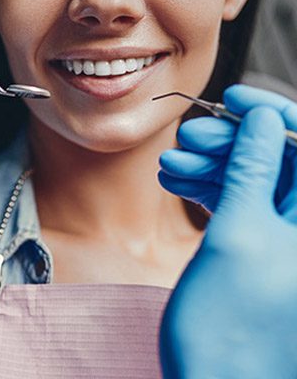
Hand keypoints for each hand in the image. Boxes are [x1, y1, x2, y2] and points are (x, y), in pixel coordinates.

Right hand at [158, 95, 296, 376]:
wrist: (210, 378)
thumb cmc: (228, 320)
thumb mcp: (239, 234)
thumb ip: (253, 172)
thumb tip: (263, 120)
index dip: (271, 113)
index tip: (234, 98)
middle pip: (273, 159)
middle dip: (229, 142)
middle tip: (187, 138)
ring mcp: (279, 233)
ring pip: (248, 179)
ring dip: (208, 166)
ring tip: (169, 165)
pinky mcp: (253, 243)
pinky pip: (233, 202)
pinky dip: (203, 189)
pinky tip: (173, 182)